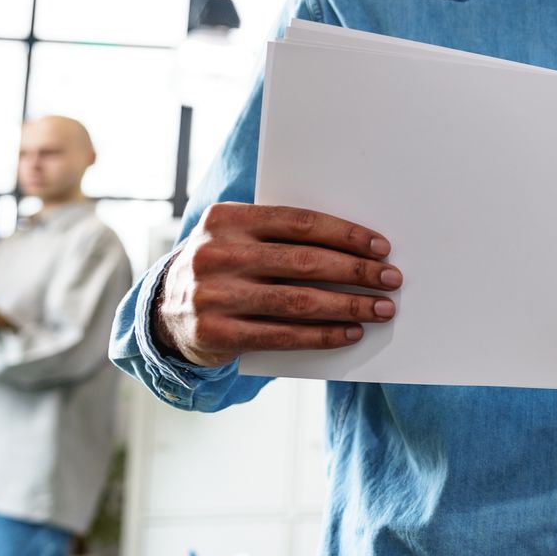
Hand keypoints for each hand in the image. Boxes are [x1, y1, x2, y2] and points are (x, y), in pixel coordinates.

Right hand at [154, 203, 401, 367]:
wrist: (165, 312)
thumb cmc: (223, 269)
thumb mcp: (238, 239)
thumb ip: (280, 237)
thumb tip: (357, 248)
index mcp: (227, 219)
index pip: (300, 223)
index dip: (346, 235)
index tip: (381, 247)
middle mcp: (217, 254)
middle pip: (305, 262)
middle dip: (356, 271)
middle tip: (391, 279)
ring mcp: (214, 295)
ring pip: (299, 301)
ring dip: (348, 306)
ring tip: (381, 308)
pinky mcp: (217, 333)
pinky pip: (283, 335)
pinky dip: (323, 335)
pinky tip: (350, 332)